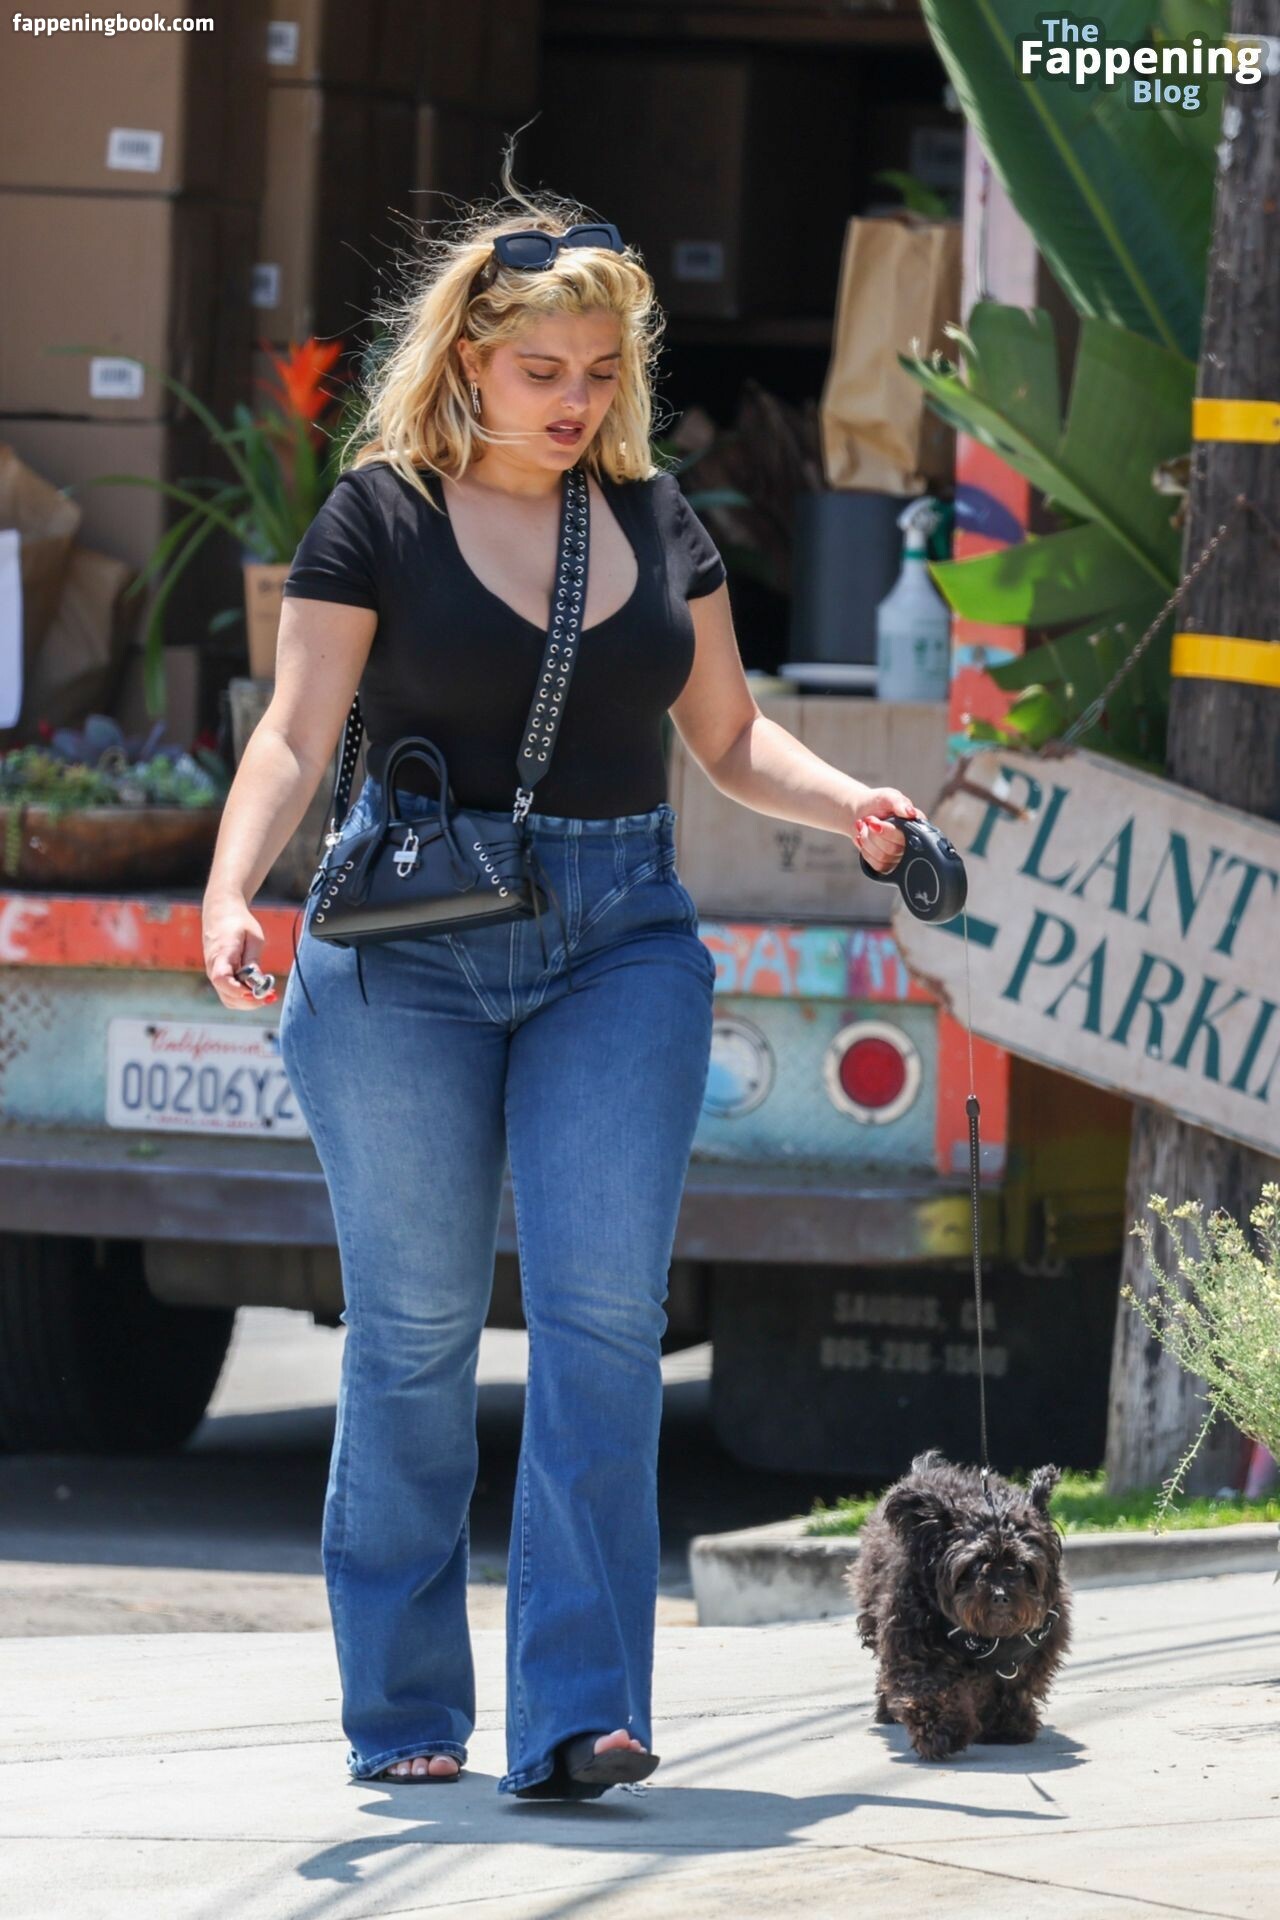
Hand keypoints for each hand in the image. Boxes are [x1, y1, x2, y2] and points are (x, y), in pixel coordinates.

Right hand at [203, 893, 276, 1009]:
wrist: (221, 912)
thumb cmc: (239, 923)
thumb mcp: (253, 938)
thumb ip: (254, 962)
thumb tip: (258, 984)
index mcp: (221, 954)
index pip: (222, 979)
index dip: (238, 991)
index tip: (256, 994)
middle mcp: (213, 967)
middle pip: (227, 995)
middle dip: (250, 1001)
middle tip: (272, 996)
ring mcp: (214, 973)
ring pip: (228, 999)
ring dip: (248, 1002)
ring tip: (269, 996)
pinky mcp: (219, 976)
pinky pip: (229, 994)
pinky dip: (244, 998)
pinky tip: (259, 992)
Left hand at [851, 787, 925, 874]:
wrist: (860, 811)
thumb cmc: (877, 803)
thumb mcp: (888, 796)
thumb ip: (899, 802)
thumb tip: (911, 813)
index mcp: (916, 825)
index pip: (909, 836)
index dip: (888, 831)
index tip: (874, 821)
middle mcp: (912, 842)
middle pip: (894, 849)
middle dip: (874, 834)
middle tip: (868, 821)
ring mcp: (900, 854)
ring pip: (884, 857)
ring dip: (867, 841)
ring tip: (864, 828)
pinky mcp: (889, 863)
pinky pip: (878, 866)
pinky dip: (866, 851)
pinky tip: (863, 838)